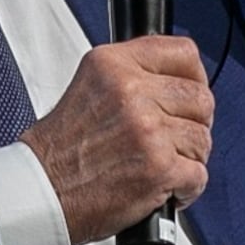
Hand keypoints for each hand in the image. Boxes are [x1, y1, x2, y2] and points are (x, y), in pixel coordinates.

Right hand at [20, 36, 213, 244]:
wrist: (42, 191)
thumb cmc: (61, 149)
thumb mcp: (90, 85)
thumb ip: (132, 74)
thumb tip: (177, 77)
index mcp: (114, 64)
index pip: (183, 52)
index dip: (194, 76)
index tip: (191, 90)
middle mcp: (131, 91)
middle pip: (200, 98)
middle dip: (194, 123)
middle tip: (175, 138)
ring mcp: (148, 129)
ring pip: (202, 138)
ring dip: (189, 158)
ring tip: (163, 165)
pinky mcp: (159, 167)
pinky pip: (199, 174)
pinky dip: (187, 188)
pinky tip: (166, 187)